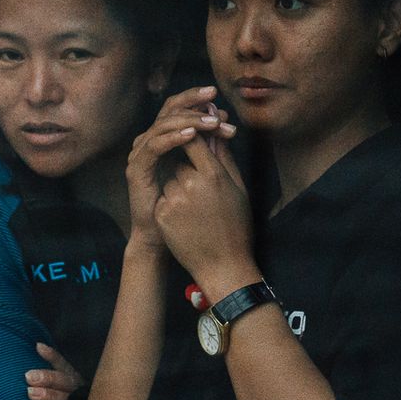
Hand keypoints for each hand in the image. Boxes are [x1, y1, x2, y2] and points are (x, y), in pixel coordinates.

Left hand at [25, 343, 84, 399]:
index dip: (52, 355)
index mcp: (73, 376)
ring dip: (49, 394)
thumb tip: (38, 345)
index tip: (38, 347)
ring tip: (30, 393)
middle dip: (46, 378)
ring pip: (65, 397)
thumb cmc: (71, 397)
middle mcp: (78, 387)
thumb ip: (53, 365)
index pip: (62, 363)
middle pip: (63, 380)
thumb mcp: (65, 380)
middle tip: (28, 377)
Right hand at [126, 86, 236, 248]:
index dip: (199, 103)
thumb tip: (224, 121)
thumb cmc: (188, 210)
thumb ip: (213, 149)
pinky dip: (173, 138)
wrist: (165, 240)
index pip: (180, 111)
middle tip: (216, 103)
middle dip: (194, 105)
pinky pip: (154, 147)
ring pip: (163, 125)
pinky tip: (191, 136)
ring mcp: (141, 154)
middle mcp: (151, 142)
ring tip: (212, 123)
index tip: (223, 106)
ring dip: (189, 121)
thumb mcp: (207, 174)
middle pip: (169, 111)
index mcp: (166, 140)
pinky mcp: (136, 170)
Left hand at [153, 134, 256, 300]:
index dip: (192, 137)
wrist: (223, 266)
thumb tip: (215, 133)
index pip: (194, 139)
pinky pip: (164, 196)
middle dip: (187, 166)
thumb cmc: (236, 226)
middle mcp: (191, 184)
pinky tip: (188, 220)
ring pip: (170, 178)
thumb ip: (224, 157)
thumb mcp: (238, 189)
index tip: (195, 140)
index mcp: (213, 175)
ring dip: (179, 185)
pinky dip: (172, 202)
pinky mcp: (162, 213)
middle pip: (179, 160)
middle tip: (203, 189)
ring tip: (197, 209)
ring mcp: (174, 199)